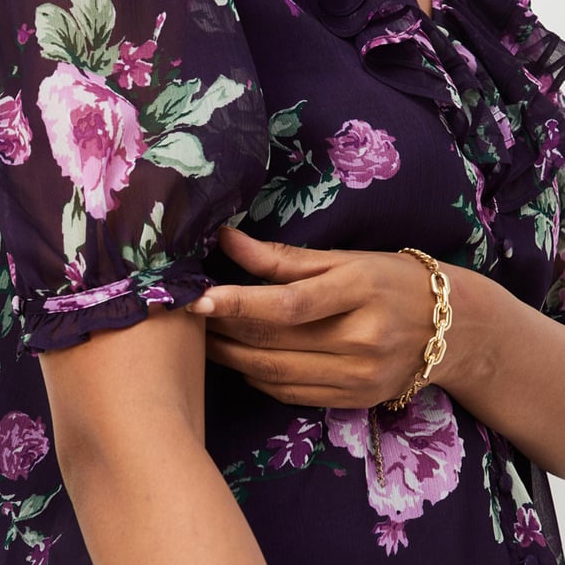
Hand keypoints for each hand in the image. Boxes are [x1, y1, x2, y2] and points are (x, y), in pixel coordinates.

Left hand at [187, 227, 459, 407]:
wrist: (449, 328)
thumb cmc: (391, 279)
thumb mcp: (345, 258)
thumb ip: (283, 256)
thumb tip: (226, 240)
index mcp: (361, 291)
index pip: (291, 304)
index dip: (240, 303)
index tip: (200, 298)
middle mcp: (362, 339)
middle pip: (277, 341)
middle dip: (226, 330)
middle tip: (191, 316)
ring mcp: (360, 376)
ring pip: (278, 373)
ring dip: (233, 357)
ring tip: (205, 338)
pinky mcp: (355, 400)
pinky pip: (292, 394)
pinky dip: (258, 378)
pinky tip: (240, 360)